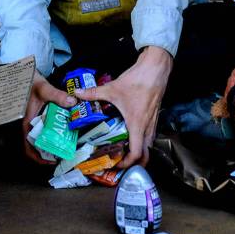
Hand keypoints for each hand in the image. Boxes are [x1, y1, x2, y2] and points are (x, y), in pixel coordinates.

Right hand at [22, 71, 75, 163]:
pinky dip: (54, 131)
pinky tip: (64, 128)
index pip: (28, 146)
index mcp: (27, 122)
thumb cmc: (30, 83)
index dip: (38, 157)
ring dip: (52, 142)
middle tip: (64, 152)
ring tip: (67, 143)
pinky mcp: (39, 116)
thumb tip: (72, 101)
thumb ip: (57, 95)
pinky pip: (46, 127)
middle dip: (50, 151)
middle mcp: (30, 124)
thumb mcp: (44, 89)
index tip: (51, 161)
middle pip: (37, 145)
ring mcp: (34, 121)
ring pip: (42, 137)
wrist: (25, 75)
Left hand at [74, 45, 172, 167]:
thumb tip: (78, 94)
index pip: (136, 153)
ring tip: (124, 151)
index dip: (127, 163)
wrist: (156, 68)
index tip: (116, 164)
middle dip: (134, 163)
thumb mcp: (112, 88)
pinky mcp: (154, 116)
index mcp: (137, 124)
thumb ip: (93, 93)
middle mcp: (147, 127)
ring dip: (139, 152)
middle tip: (120, 162)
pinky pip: (150, 135)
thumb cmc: (138, 80)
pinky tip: (131, 134)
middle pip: (145, 154)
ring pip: (148, 145)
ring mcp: (153, 122)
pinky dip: (142, 141)